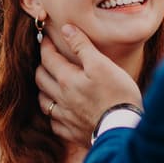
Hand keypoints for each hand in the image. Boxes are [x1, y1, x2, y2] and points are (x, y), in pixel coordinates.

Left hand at [35, 24, 141, 145]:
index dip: (45, 45)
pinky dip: (54, 114)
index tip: (45, 38)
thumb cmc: (117, 94)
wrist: (123, 129)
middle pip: (40, 79)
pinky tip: (60, 111)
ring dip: (43, 90)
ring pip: (44, 102)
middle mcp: (61, 98)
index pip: (48, 58)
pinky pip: (54, 123)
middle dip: (41, 66)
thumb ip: (82, 46)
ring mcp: (65, 117)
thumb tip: (66, 29)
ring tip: (50, 84)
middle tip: (47, 59)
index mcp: (67, 79)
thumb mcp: (102, 64)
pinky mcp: (72, 133)